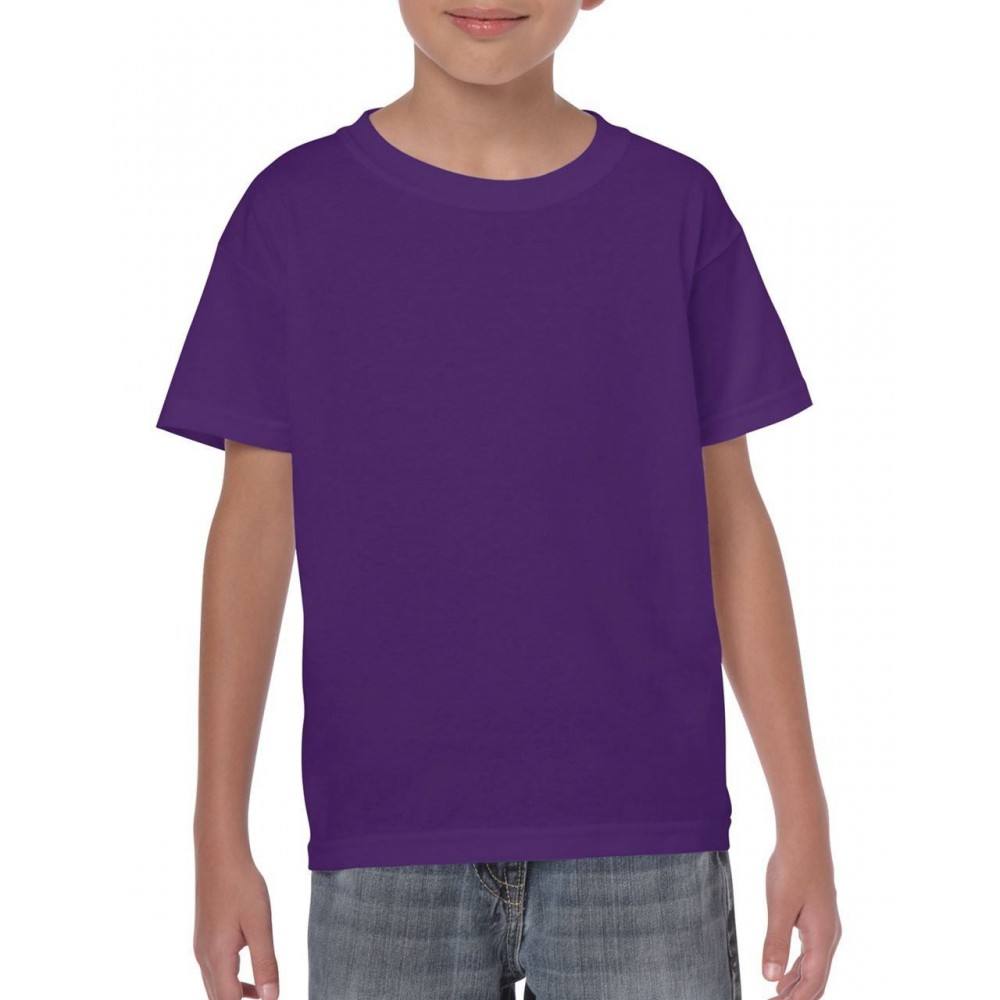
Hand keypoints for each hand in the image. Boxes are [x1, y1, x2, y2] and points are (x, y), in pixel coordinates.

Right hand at [193, 851, 278, 999]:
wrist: (220, 856)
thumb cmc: (241, 886)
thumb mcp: (260, 924)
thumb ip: (265, 963)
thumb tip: (271, 997)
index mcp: (217, 957)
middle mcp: (204, 957)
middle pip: (218, 999)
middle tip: (265, 998)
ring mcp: (202, 948)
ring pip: (216, 987)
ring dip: (236, 997)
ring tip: (262, 997)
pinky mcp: (205, 939)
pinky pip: (216, 972)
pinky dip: (232, 983)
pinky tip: (251, 980)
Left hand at [762, 834, 840, 998]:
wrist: (805, 837)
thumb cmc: (793, 868)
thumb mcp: (780, 906)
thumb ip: (775, 942)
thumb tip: (770, 978)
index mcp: (822, 937)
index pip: (812, 983)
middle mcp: (829, 935)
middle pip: (816, 979)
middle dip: (797, 997)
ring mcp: (825, 926)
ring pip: (813, 966)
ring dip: (796, 984)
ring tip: (777, 997)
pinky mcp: (817, 916)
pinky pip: (810, 952)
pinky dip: (797, 967)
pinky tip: (784, 971)